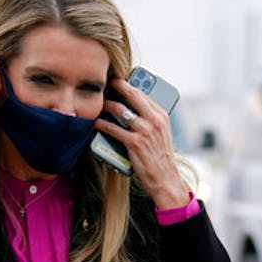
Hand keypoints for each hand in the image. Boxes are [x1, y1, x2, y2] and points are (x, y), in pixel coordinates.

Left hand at [94, 77, 190, 209]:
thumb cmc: (161, 158)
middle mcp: (154, 121)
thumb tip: (134, 110)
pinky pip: (113, 128)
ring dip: (106, 105)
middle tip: (107, 84)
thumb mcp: (161, 135)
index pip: (143, 94)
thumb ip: (151, 121)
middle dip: (118, 86)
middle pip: (133, 95)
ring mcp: (144, 131)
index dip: (129, 86)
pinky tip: (96, 123)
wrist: (165, 179)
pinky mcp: (134, 143)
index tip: (119, 82)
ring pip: (120, 110)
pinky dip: (102, 124)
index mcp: (162, 116)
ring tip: (99, 105)